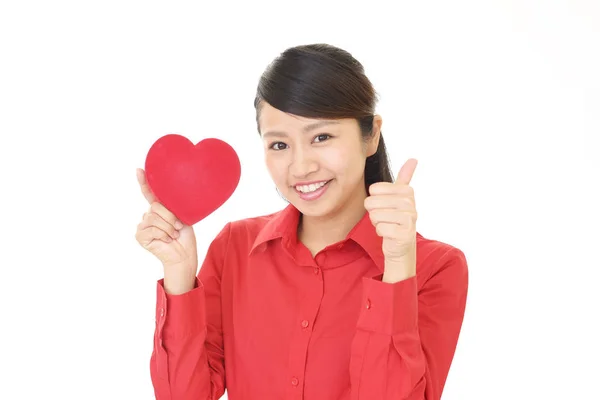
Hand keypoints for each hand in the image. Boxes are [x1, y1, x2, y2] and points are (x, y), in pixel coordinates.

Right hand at [135, 168, 197, 292]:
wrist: (184, 255)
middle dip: (170, 217)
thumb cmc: (184, 237)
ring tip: (174, 235)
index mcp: (159, 209)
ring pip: (153, 218)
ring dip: (168, 227)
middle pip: (155, 207)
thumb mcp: (182, 217)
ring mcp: (142, 226)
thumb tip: (179, 192)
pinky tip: (167, 240)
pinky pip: (151, 229)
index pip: (149, 193)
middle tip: (178, 227)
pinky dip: (163, 235)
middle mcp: (148, 215)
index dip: (144, 181)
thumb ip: (173, 206)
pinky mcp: (140, 236)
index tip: (139, 170)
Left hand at [364, 159, 417, 280]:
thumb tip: (414, 159)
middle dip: (374, 212)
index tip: (386, 206)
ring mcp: (409, 219)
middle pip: (372, 202)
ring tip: (388, 225)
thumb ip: (405, 177)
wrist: (401, 244)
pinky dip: (380, 232)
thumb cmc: (395, 218)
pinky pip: (380, 228)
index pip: (374, 189)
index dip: (374, 199)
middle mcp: (411, 204)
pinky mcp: (404, 234)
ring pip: (374, 216)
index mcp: (407, 191)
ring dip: (377, 223)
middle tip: (385, 218)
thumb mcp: (400, 196)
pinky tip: (389, 234)